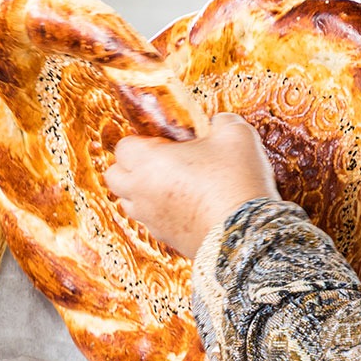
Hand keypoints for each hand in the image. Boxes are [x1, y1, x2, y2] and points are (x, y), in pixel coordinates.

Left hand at [105, 113, 277, 256]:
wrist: (246, 234)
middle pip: (114, 177)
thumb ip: (221, 121)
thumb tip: (217, 122)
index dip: (143, 141)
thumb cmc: (236, 181)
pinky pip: (150, 222)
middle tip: (162, 162)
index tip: (168, 142)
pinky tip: (187, 207)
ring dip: (142, 192)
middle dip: (131, 167)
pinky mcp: (166, 239)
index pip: (123, 146)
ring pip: (129, 203)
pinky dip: (160, 213)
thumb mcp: (236, 135)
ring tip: (174, 185)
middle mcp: (141, 192)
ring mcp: (151, 219)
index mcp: (148, 162)